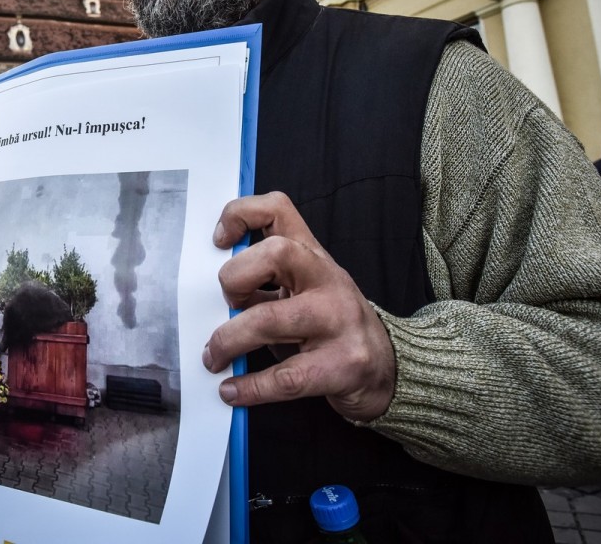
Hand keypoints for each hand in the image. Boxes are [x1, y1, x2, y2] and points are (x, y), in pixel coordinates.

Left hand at [201, 192, 395, 421]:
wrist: (389, 370)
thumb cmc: (331, 326)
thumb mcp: (303, 290)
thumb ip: (266, 281)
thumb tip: (211, 294)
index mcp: (312, 256)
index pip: (278, 209)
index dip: (241, 216)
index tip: (217, 242)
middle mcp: (327, 280)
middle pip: (276, 253)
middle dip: (235, 278)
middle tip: (227, 304)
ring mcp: (339, 322)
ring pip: (270, 319)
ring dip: (229, 341)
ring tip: (214, 358)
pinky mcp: (343, 366)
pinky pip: (286, 377)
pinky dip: (250, 386)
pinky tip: (233, 391)